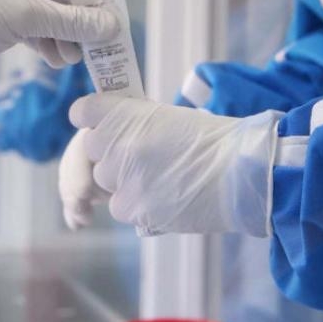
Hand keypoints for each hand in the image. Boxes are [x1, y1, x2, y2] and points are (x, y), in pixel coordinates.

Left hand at [59, 94, 280, 235]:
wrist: (240, 173)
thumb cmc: (213, 140)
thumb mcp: (169, 117)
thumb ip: (134, 122)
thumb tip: (114, 134)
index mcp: (124, 114)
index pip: (82, 112)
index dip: (95, 119)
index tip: (107, 123)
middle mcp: (115, 144)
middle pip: (95, 150)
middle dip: (115, 153)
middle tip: (148, 156)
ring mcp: (121, 179)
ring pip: (108, 182)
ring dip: (127, 181)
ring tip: (164, 178)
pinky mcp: (131, 209)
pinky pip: (121, 207)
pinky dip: (139, 204)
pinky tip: (166, 196)